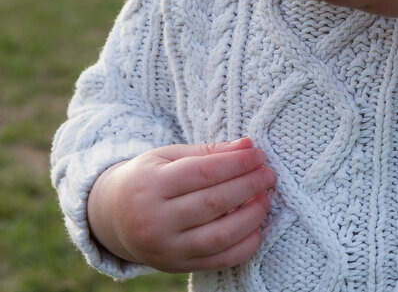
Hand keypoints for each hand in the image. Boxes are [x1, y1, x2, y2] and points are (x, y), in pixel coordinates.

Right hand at [87, 138, 275, 272]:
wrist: (114, 215)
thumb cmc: (150, 177)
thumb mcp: (169, 156)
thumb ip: (209, 152)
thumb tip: (248, 146)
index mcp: (151, 185)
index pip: (203, 172)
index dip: (236, 163)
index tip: (259, 155)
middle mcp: (155, 220)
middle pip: (212, 203)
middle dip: (248, 186)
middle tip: (269, 174)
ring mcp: (165, 248)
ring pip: (217, 236)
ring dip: (250, 217)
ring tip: (265, 199)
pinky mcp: (176, 266)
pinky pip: (217, 261)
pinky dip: (243, 247)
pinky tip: (257, 228)